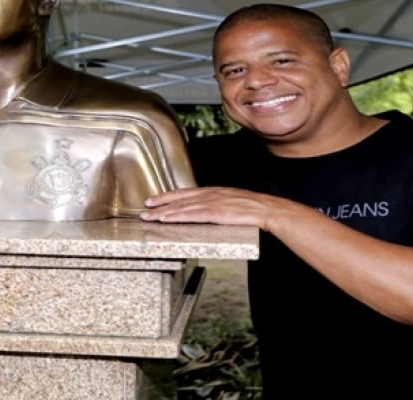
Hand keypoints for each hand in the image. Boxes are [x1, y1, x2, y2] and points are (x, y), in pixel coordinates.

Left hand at [140, 186, 300, 228]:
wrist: (268, 209)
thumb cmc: (252, 209)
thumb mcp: (231, 202)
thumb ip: (217, 205)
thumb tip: (206, 212)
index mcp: (214, 191)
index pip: (186, 192)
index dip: (169, 195)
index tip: (155, 198)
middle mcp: (210, 194)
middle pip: (180, 198)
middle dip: (161, 203)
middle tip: (145, 207)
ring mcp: (212, 203)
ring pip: (182, 207)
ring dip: (163, 212)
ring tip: (149, 217)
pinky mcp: (215, 213)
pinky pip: (191, 215)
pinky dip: (176, 216)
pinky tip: (166, 220)